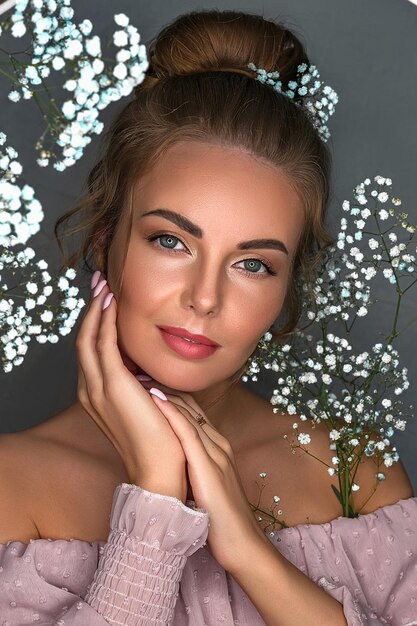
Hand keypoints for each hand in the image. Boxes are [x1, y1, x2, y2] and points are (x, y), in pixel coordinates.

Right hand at [75, 273, 187, 500]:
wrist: (161, 469)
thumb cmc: (160, 438)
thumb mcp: (148, 403)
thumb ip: (143, 382)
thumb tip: (150, 366)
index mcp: (98, 395)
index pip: (91, 350)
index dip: (96, 322)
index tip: (105, 299)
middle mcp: (90, 390)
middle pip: (84, 339)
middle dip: (91, 309)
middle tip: (99, 283)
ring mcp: (98, 388)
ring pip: (88, 337)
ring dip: (96, 309)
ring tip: (104, 285)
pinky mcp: (113, 385)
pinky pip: (103, 343)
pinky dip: (105, 320)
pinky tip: (112, 303)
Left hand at [145, 384, 267, 571]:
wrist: (242, 543)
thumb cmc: (220, 519)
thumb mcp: (206, 484)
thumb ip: (195, 466)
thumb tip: (173, 459)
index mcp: (217, 447)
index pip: (193, 412)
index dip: (171, 395)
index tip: (148, 382)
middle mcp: (217, 444)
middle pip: (190, 406)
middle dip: (165, 387)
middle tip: (140, 370)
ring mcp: (215, 453)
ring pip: (189, 414)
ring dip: (165, 393)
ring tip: (142, 376)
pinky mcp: (209, 467)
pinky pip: (189, 433)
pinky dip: (172, 413)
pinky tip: (156, 399)